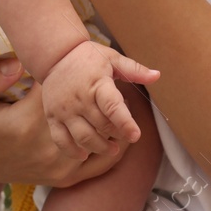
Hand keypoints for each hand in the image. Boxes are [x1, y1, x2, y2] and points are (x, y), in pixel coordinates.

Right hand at [0, 57, 128, 187]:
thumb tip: (15, 64)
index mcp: (27, 123)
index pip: (67, 87)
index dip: (76, 67)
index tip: (76, 54)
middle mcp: (49, 148)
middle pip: (93, 113)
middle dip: (100, 90)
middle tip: (104, 68)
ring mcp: (59, 167)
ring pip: (105, 138)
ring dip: (112, 116)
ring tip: (113, 94)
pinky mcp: (64, 178)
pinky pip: (103, 164)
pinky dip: (115, 143)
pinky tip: (114, 124)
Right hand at [39, 40, 160, 158]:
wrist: (56, 55)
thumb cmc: (88, 57)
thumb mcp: (113, 59)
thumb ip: (135, 70)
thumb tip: (157, 75)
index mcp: (97, 83)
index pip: (112, 107)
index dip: (125, 123)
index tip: (136, 135)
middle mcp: (80, 99)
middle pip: (101, 125)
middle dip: (116, 135)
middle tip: (125, 138)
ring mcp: (64, 110)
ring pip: (83, 137)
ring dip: (99, 147)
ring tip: (112, 149)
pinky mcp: (52, 116)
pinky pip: (61, 140)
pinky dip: (72, 151)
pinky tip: (84, 154)